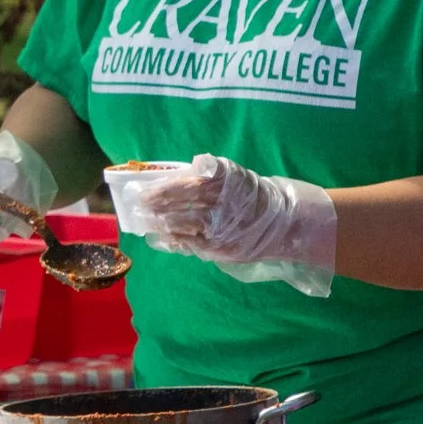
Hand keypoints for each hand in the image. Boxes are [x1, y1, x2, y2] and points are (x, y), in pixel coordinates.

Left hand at [147, 155, 336, 298]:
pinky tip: (162, 238)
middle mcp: (223, 202)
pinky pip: (191, 244)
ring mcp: (222, 227)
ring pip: (182, 224)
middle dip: (156, 204)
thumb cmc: (249, 195)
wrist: (283, 223)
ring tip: (145, 221)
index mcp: (225, 179)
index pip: (186, 182)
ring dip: (160, 223)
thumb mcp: (232, 177)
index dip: (162, 188)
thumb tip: (168, 179)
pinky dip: (174, 240)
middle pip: (181, 203)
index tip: (144, 190)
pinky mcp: (221, 247)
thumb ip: (204, 176)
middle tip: (138, 204)